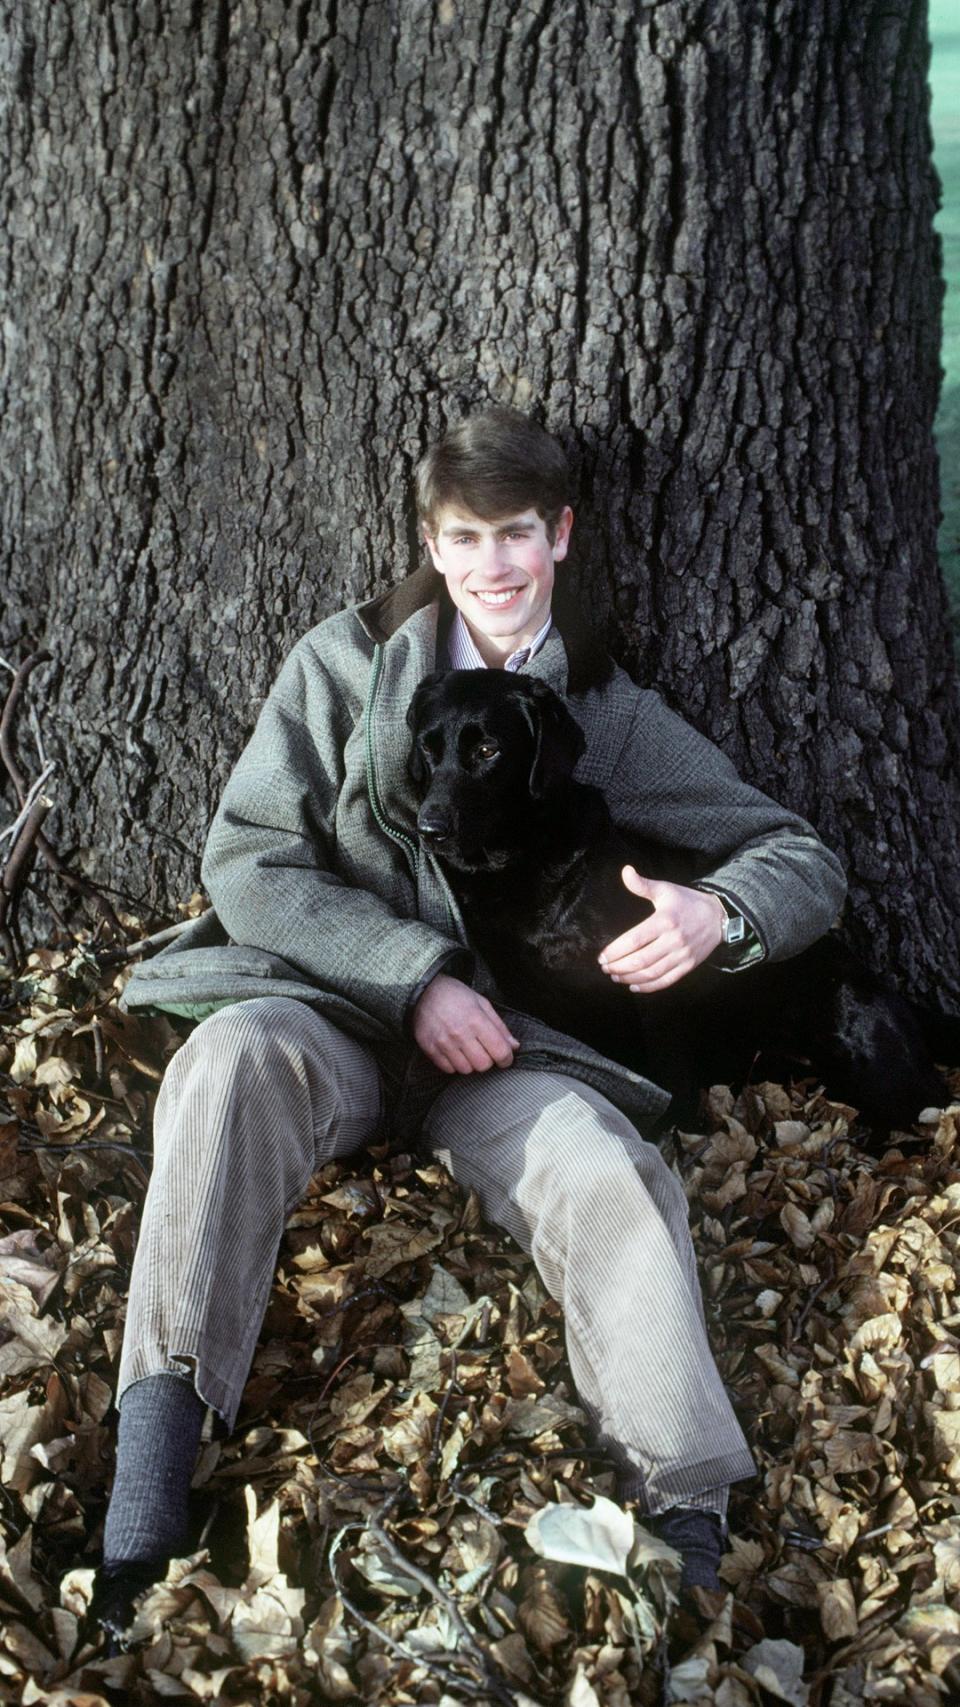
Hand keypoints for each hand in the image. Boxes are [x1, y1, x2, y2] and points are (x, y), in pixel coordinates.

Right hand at [412, 973, 520, 1073]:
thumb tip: (514, 1046)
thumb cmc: (455, 995)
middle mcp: (460, 1033)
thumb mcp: (482, 1003)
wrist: (423, 991)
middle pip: (483, 1065)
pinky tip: (454, 1051)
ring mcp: (443, 1042)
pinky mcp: (430, 1049)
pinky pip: (448, 1069)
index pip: (499, 1051)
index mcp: (476, 1020)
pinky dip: (454, 1064)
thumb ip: (499, 1026)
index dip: (506, 1059)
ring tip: (467, 1050)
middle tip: (484, 1051)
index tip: (505, 1058)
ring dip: (470, 1063)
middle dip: (487, 1061)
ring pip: (466, 1070)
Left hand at [598, 867, 724, 992]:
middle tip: (605, 968)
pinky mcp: (688, 966)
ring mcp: (682, 955)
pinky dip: (648, 987)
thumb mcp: (666, 889)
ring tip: (615, 976)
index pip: (634, 940)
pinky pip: (666, 981)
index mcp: (664, 921)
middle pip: (640, 960)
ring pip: (651, 973)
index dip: (615, 951)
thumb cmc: (688, 902)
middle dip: (618, 967)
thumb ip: (643, 885)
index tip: (602, 957)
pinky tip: (634, 986)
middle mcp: (673, 940)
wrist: (719, 916)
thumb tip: (625, 871)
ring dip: (629, 978)